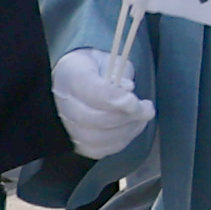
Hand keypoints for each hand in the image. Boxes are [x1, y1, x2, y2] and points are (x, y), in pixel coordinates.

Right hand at [51, 44, 149, 160]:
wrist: (75, 80)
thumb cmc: (95, 68)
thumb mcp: (108, 59)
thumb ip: (119, 71)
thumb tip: (127, 88)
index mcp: (71, 75)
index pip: (90, 91)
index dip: (114, 99)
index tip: (134, 101)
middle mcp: (63, 102)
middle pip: (93, 118)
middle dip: (126, 117)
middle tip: (147, 109)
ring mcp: (67, 124)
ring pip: (96, 138)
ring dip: (126, 131)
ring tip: (141, 118)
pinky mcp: (75, 141)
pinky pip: (97, 150)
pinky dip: (119, 142)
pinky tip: (130, 129)